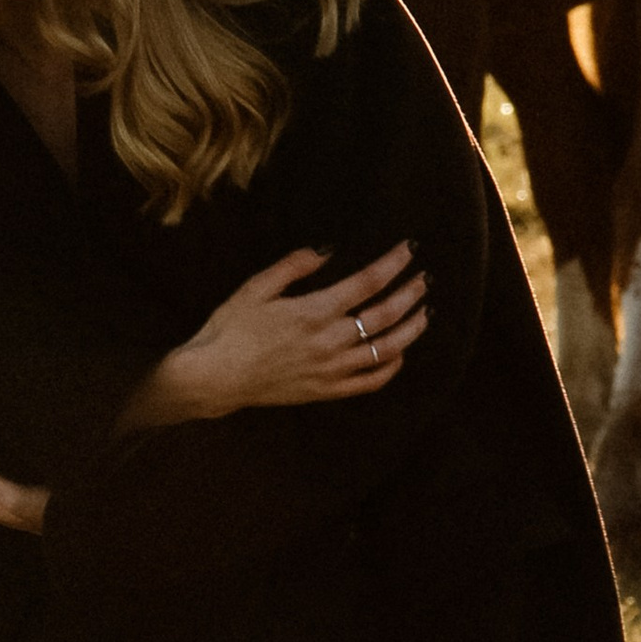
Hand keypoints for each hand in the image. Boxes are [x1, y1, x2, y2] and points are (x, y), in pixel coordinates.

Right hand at [135, 239, 427, 425]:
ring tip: (424, 313)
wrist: (215, 376)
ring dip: (411, 330)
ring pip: (387, 349)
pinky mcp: (326, 390)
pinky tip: (400, 354)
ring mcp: (331, 369)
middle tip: (424, 278)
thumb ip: (294, 266)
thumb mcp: (256, 287)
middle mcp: (330, 341)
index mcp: (314, 311)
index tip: (408, 250)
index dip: (392, 264)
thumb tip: (327, 251)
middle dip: (410, 293)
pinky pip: (369, 382)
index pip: (368, 282)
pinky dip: (390, 368)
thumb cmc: (231, 329)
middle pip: (385, 314)